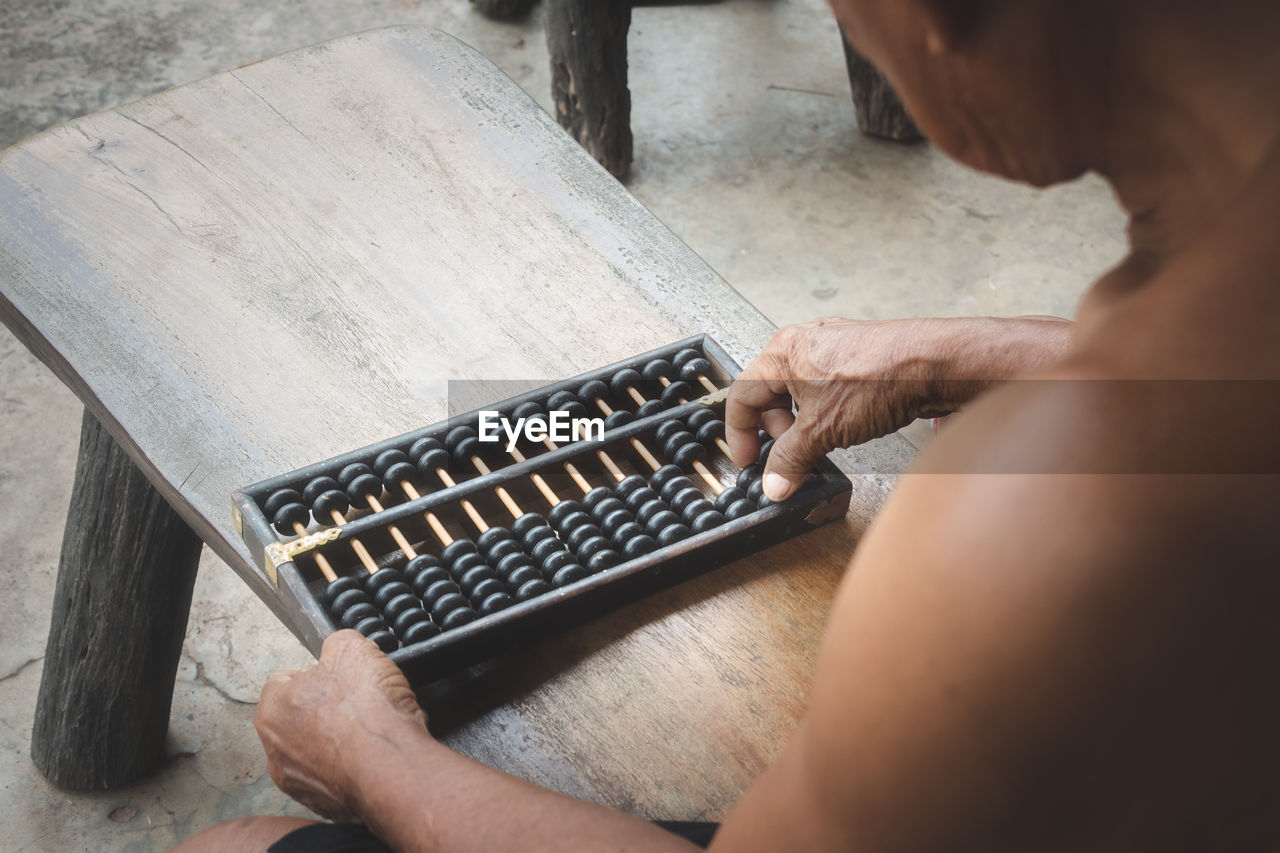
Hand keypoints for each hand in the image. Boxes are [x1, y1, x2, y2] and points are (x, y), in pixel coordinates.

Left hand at [255, 630, 427, 821]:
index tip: (345, 680)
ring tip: (371, 734)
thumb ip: (337, 643)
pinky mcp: (322, 806)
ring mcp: (297, 783)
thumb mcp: (352, 647)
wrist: (390, 767)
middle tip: (360, 705)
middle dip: (329, 712)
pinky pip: (335, 778)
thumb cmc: (366, 710)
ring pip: (318, 752)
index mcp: (272, 708)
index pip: (289, 682)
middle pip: (302, 719)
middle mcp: (275, 750)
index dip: (322, 676)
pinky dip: (351, 769)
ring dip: (339, 743)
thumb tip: (339, 649)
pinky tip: (373, 758)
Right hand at [725, 315, 1080, 500]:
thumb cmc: (878, 381)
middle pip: (769, 392)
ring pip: (798, 389)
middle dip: (775, 429)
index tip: (748, 461)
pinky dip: (821, 410)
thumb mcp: (822, 430)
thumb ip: (791, 459)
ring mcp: (831, 345)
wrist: (936, 364)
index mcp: (782, 352)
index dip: (740, 434)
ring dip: (800, 422)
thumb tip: (774, 483)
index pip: (742, 396)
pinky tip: (840, 427)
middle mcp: (803, 342)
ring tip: (816, 443)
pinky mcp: (856, 354)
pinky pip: (823, 385)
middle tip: (788, 456)